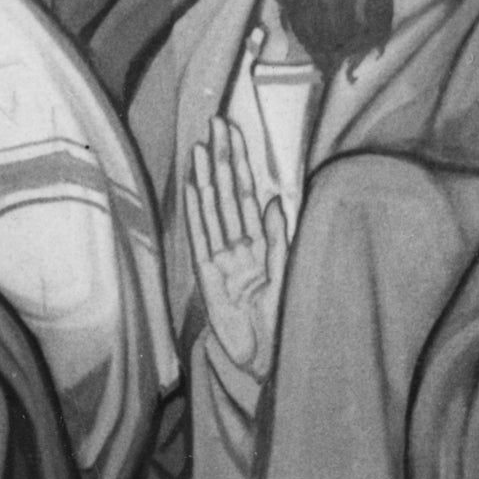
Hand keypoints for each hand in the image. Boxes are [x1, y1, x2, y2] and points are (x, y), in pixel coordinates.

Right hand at [189, 104, 291, 356]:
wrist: (265, 356)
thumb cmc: (279, 318)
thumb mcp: (286, 275)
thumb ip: (278, 238)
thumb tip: (275, 200)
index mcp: (259, 241)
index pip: (247, 192)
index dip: (241, 161)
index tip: (235, 130)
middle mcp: (237, 244)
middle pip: (229, 192)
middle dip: (224, 157)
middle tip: (217, 122)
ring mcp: (221, 257)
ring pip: (213, 208)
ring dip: (208, 177)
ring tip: (202, 146)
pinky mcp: (207, 275)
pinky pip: (200, 237)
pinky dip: (196, 211)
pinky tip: (193, 187)